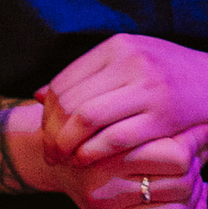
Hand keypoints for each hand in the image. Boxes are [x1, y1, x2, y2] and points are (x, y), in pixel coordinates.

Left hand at [38, 34, 207, 165]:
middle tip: (49, 153)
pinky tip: (85, 161)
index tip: (44, 132)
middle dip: (51, 133)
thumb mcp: (130, 63)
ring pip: (85, 119)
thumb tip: (36, 95)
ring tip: (62, 160)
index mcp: (118, 47)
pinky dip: (91, 153)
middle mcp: (132, 62)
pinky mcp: (164, 116)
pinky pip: (113, 138)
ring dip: (65, 145)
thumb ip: (87, 76)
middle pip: (69, 102)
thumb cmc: (170, 77)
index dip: (46, 113)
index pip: (63, 83)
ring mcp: (149, 88)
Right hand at [43, 128, 207, 208]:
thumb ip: (165, 130)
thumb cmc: (98, 138)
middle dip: (196, 168)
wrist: (58, 162)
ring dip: (195, 194)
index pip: (176, 156)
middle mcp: (105, 191)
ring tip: (192, 178)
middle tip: (194, 155)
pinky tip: (193, 201)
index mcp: (108, 158)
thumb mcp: (125, 126)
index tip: (204, 133)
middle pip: (181, 184)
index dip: (197, 142)